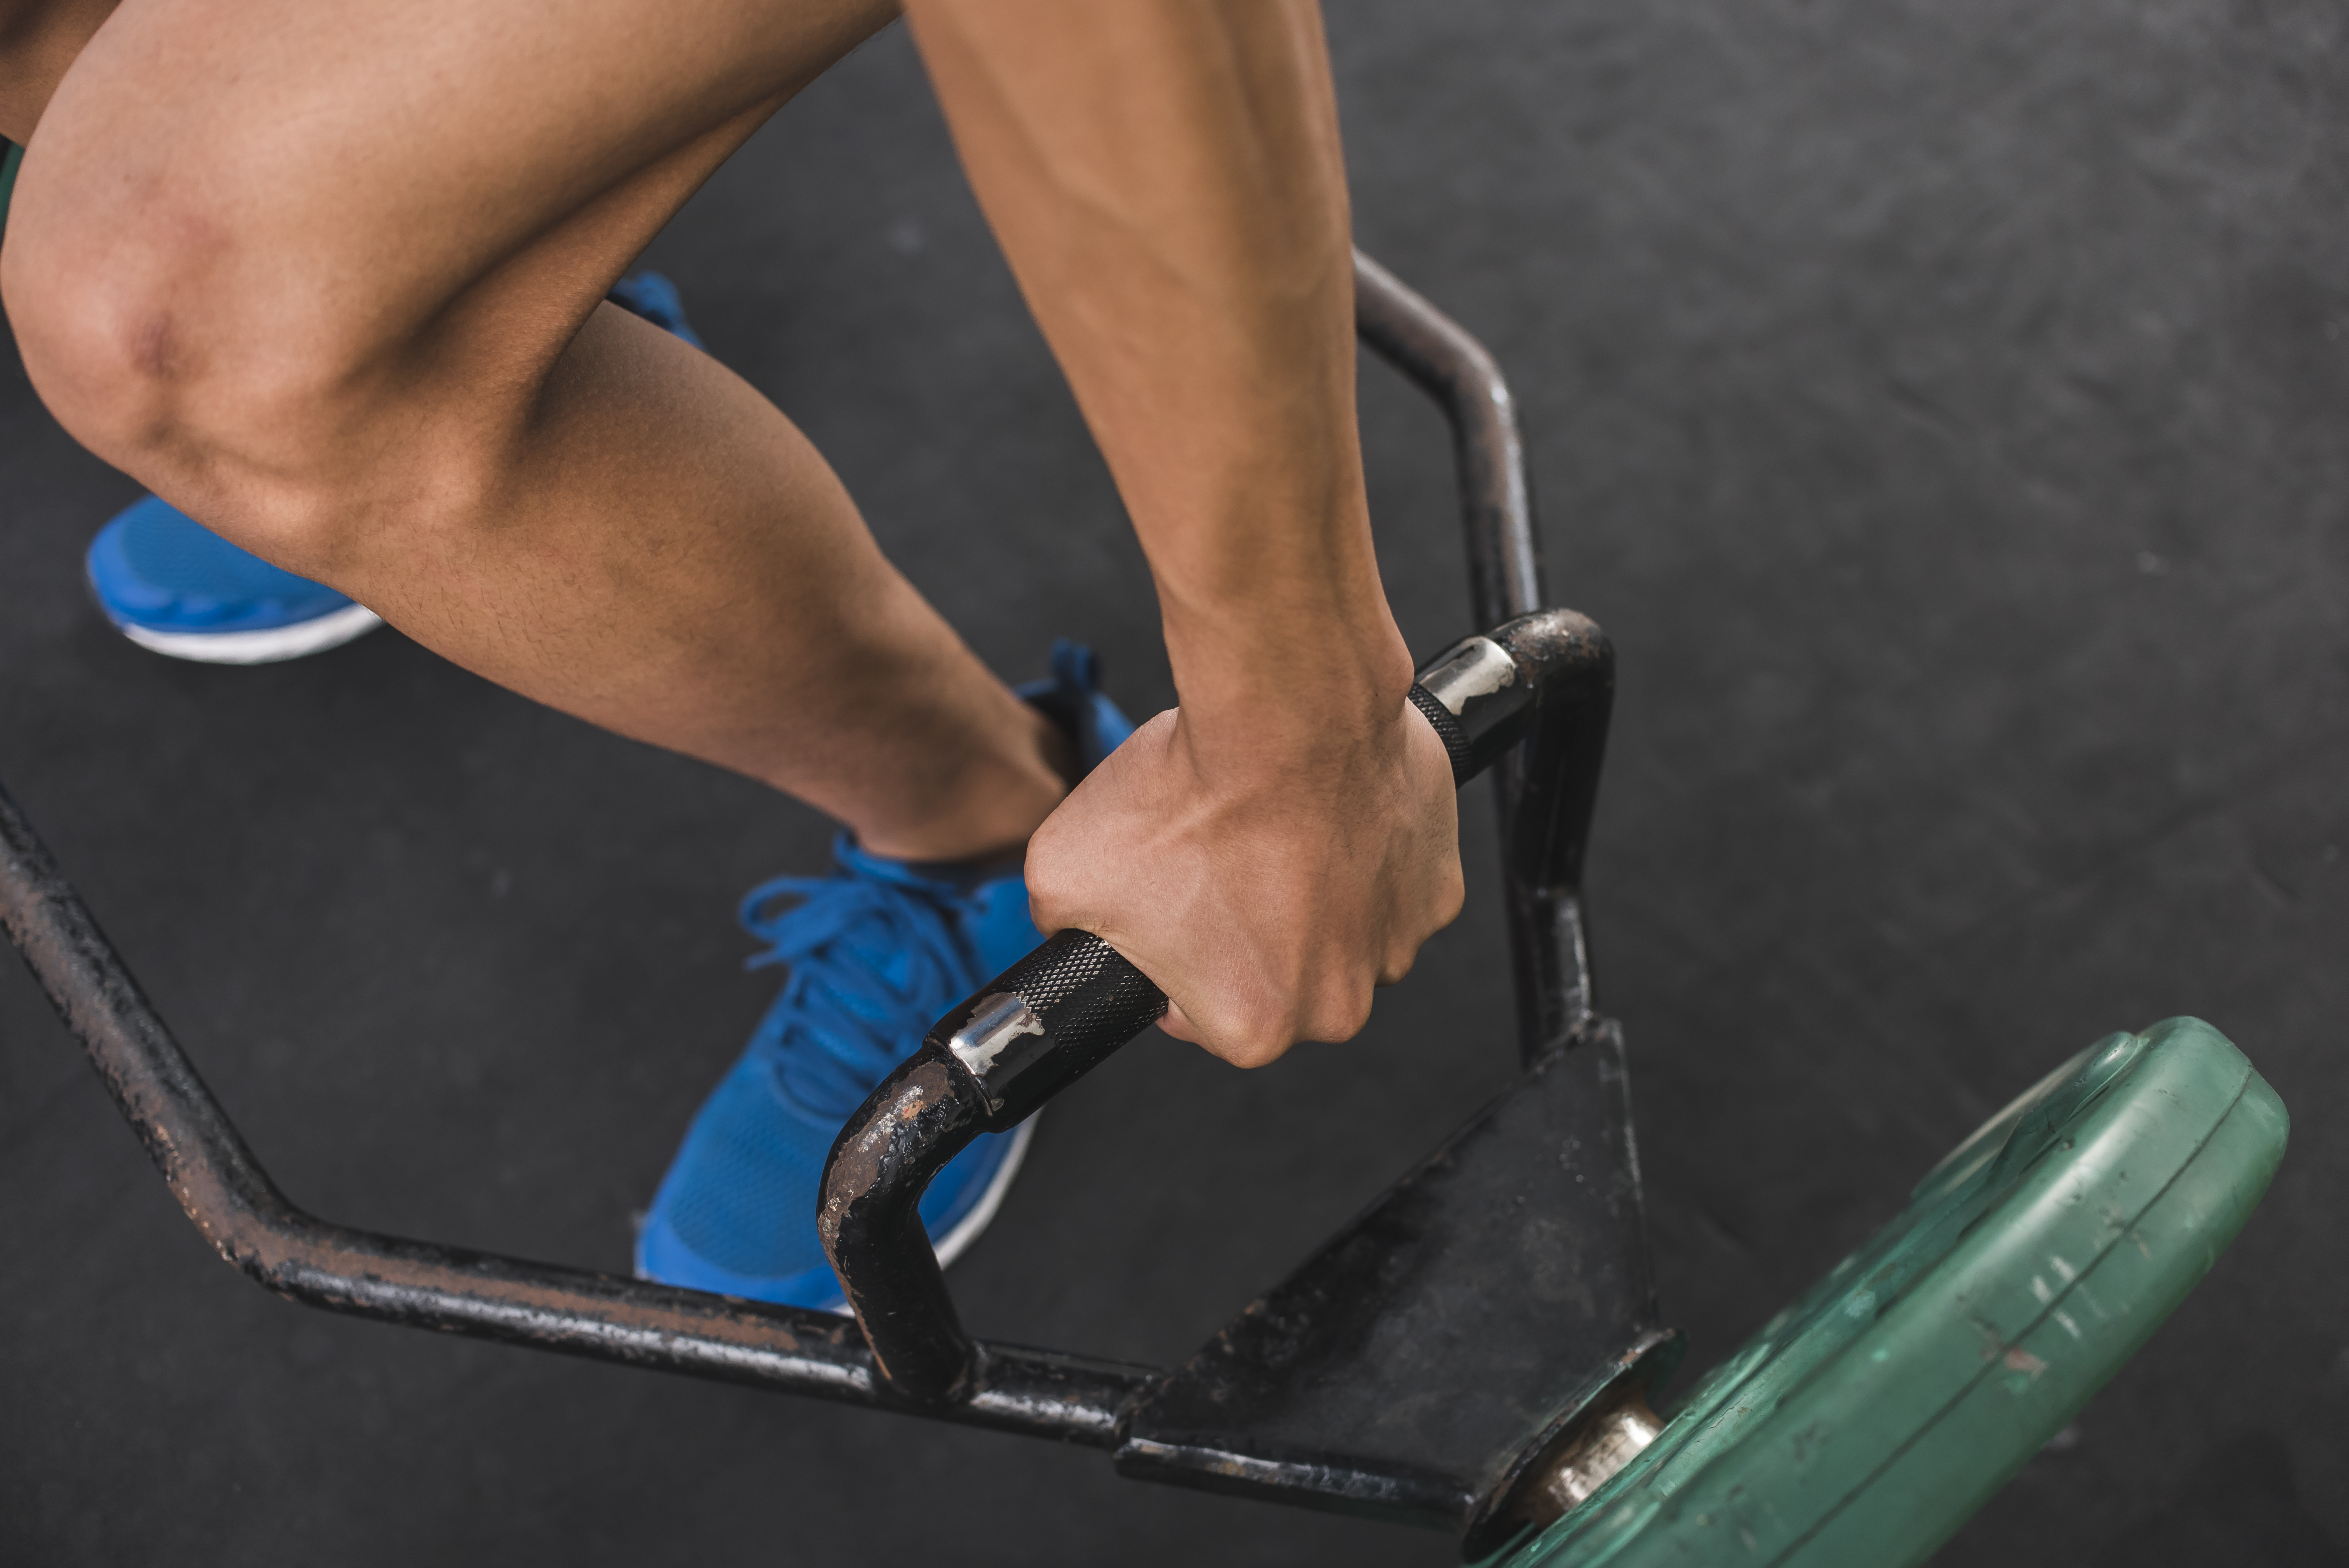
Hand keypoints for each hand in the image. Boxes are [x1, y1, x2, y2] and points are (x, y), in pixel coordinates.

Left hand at [1023, 690, 1463, 1067]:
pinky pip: (1388, 885)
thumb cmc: (1189, 792)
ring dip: (1307, 896)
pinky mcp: (1436, 885)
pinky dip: (1361, 855)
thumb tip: (1069, 929)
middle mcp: (1337, 1004)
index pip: (1198, 1015)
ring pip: (1338, 934)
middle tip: (1217, 862)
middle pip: (1277, 981)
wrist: (1279, 708)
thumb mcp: (1066, 875)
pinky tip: (1321, 811)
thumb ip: (1065, 927)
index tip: (1169, 913)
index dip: (1173, 960)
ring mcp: (1396, 944)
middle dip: (1245, 934)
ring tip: (1269, 829)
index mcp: (1253, 1026)